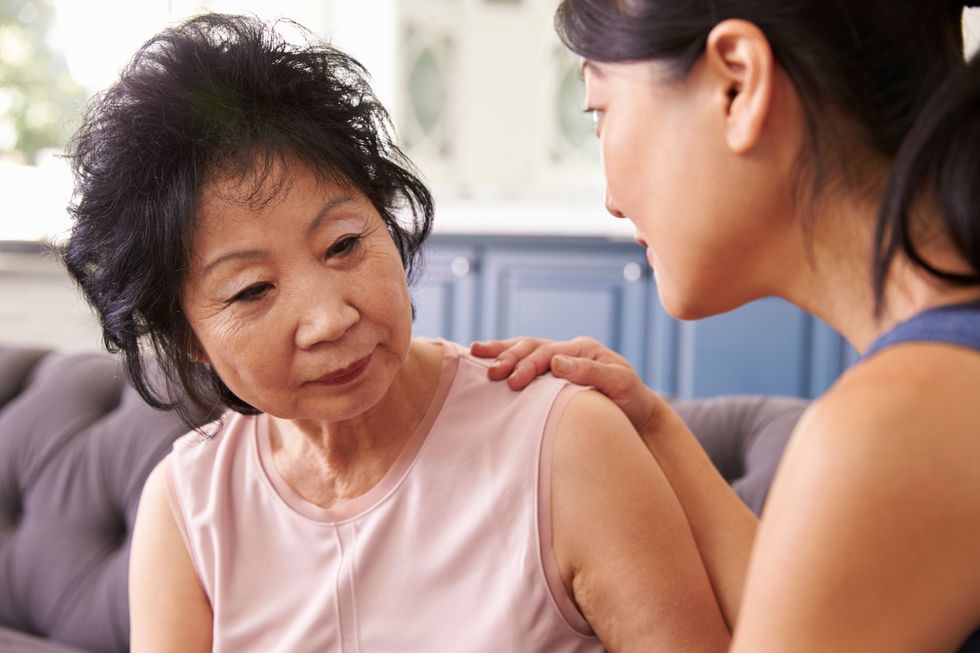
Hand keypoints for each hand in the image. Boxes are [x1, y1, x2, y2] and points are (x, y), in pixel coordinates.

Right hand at [471, 336, 666, 433]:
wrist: (640, 416)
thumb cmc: (632, 402)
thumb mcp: (620, 385)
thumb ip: (590, 372)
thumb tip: (556, 362)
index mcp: (583, 349)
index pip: (548, 353)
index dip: (528, 366)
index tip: (513, 383)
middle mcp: (570, 351)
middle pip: (532, 346)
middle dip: (509, 357)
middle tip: (491, 373)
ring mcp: (561, 361)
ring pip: (525, 348)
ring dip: (501, 351)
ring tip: (475, 353)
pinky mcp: (554, 376)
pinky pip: (527, 361)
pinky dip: (507, 358)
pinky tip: (487, 361)